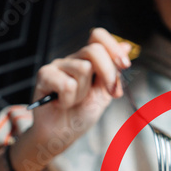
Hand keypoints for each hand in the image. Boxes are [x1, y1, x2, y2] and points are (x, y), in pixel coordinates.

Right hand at [30, 28, 131, 151]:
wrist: (63, 134)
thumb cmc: (82, 114)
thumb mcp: (105, 93)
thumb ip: (114, 71)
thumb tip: (126, 46)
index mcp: (88, 60)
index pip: (98, 36)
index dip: (113, 47)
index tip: (125, 65)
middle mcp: (73, 59)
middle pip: (94, 50)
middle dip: (108, 74)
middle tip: (108, 93)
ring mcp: (57, 66)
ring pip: (82, 68)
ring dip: (84, 92)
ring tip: (75, 101)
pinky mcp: (44, 76)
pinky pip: (66, 84)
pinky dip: (69, 100)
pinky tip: (62, 104)